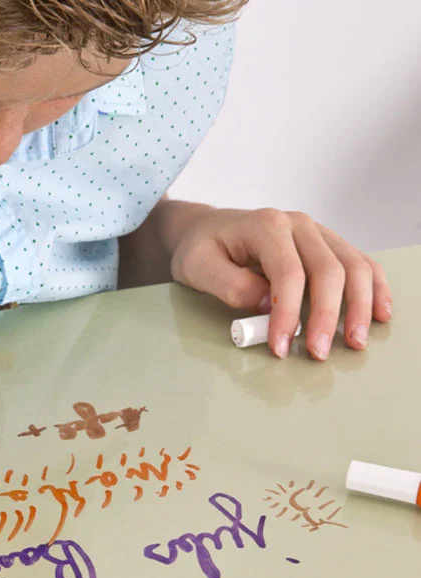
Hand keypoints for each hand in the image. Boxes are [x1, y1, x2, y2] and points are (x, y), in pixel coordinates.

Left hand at [168, 206, 392, 359]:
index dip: (289, 313)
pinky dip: (374, 288)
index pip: (288, 273)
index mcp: (266, 225)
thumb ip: (230, 285)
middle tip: (318, 352)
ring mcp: (316, 233)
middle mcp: (298, 224)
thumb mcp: (198, 266)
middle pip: (328, 270)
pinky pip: (360, 263)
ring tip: (355, 341)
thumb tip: (268, 304)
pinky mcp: (326, 245)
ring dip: (360, 305)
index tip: (282, 346)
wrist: (204, 229)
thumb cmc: (200, 248)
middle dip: (327, 316)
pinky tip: (380, 313)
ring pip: (353, 266)